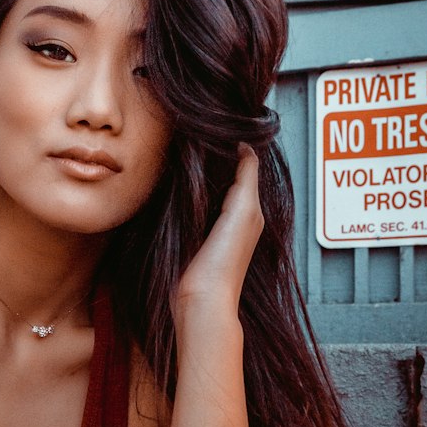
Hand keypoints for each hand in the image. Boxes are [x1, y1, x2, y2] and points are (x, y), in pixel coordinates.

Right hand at [175, 142, 262, 323]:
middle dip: (215, 156)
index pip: (244, 168)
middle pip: (226, 177)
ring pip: (209, 190)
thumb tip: (245, 146)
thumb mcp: (243, 211)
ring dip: (200, 172)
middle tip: (197, 132)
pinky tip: (176, 182)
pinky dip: (189, 190)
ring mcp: (213, 229)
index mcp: (250, 211)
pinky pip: (194, 205)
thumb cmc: (225, 260)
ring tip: (186, 150)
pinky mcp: (194, 239)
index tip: (218, 126)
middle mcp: (236, 218)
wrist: (202, 300)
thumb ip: (246, 177)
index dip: (233, 147)